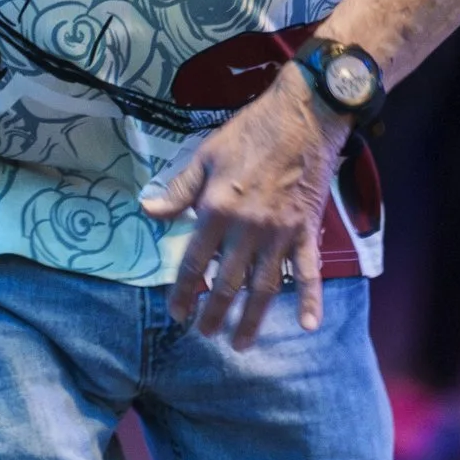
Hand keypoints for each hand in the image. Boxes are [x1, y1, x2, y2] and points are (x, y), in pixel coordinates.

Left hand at [141, 68, 342, 346]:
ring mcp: (280, 233)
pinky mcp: (306, 231)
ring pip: (265, 286)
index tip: (177, 313)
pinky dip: (311, 299)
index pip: (194, 261)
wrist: (303, 116)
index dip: (183, 291)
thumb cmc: (250, 132)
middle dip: (214, 314)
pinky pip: (308, 271)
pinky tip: (309, 325)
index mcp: (217, 209)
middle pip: (228, 283)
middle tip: (206, 335)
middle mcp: (247, 228)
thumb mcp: (205, 156)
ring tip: (241, 342)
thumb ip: (178, 190)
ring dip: (252, 318)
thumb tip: (148, 212)